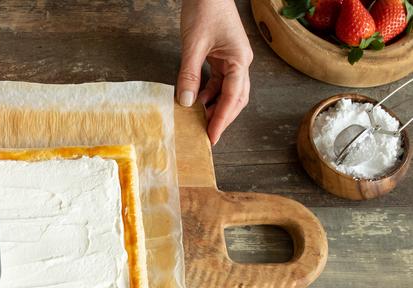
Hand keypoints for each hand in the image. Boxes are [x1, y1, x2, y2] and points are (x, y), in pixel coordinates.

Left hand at [178, 0, 252, 144]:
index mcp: (239, 60)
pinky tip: (195, 101)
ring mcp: (232, 59)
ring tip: (198, 121)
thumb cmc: (204, 10)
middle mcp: (240, 62)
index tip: (211, 136)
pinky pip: (218, 81)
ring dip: (214, 106)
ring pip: (227, 91)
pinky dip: (208, 93)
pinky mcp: (222, 56)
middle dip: (222, 118)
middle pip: (235, 98)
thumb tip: (186, 102)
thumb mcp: (193, 46)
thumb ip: (189, 75)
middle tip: (206, 135)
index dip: (221, 119)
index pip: (232, 97)